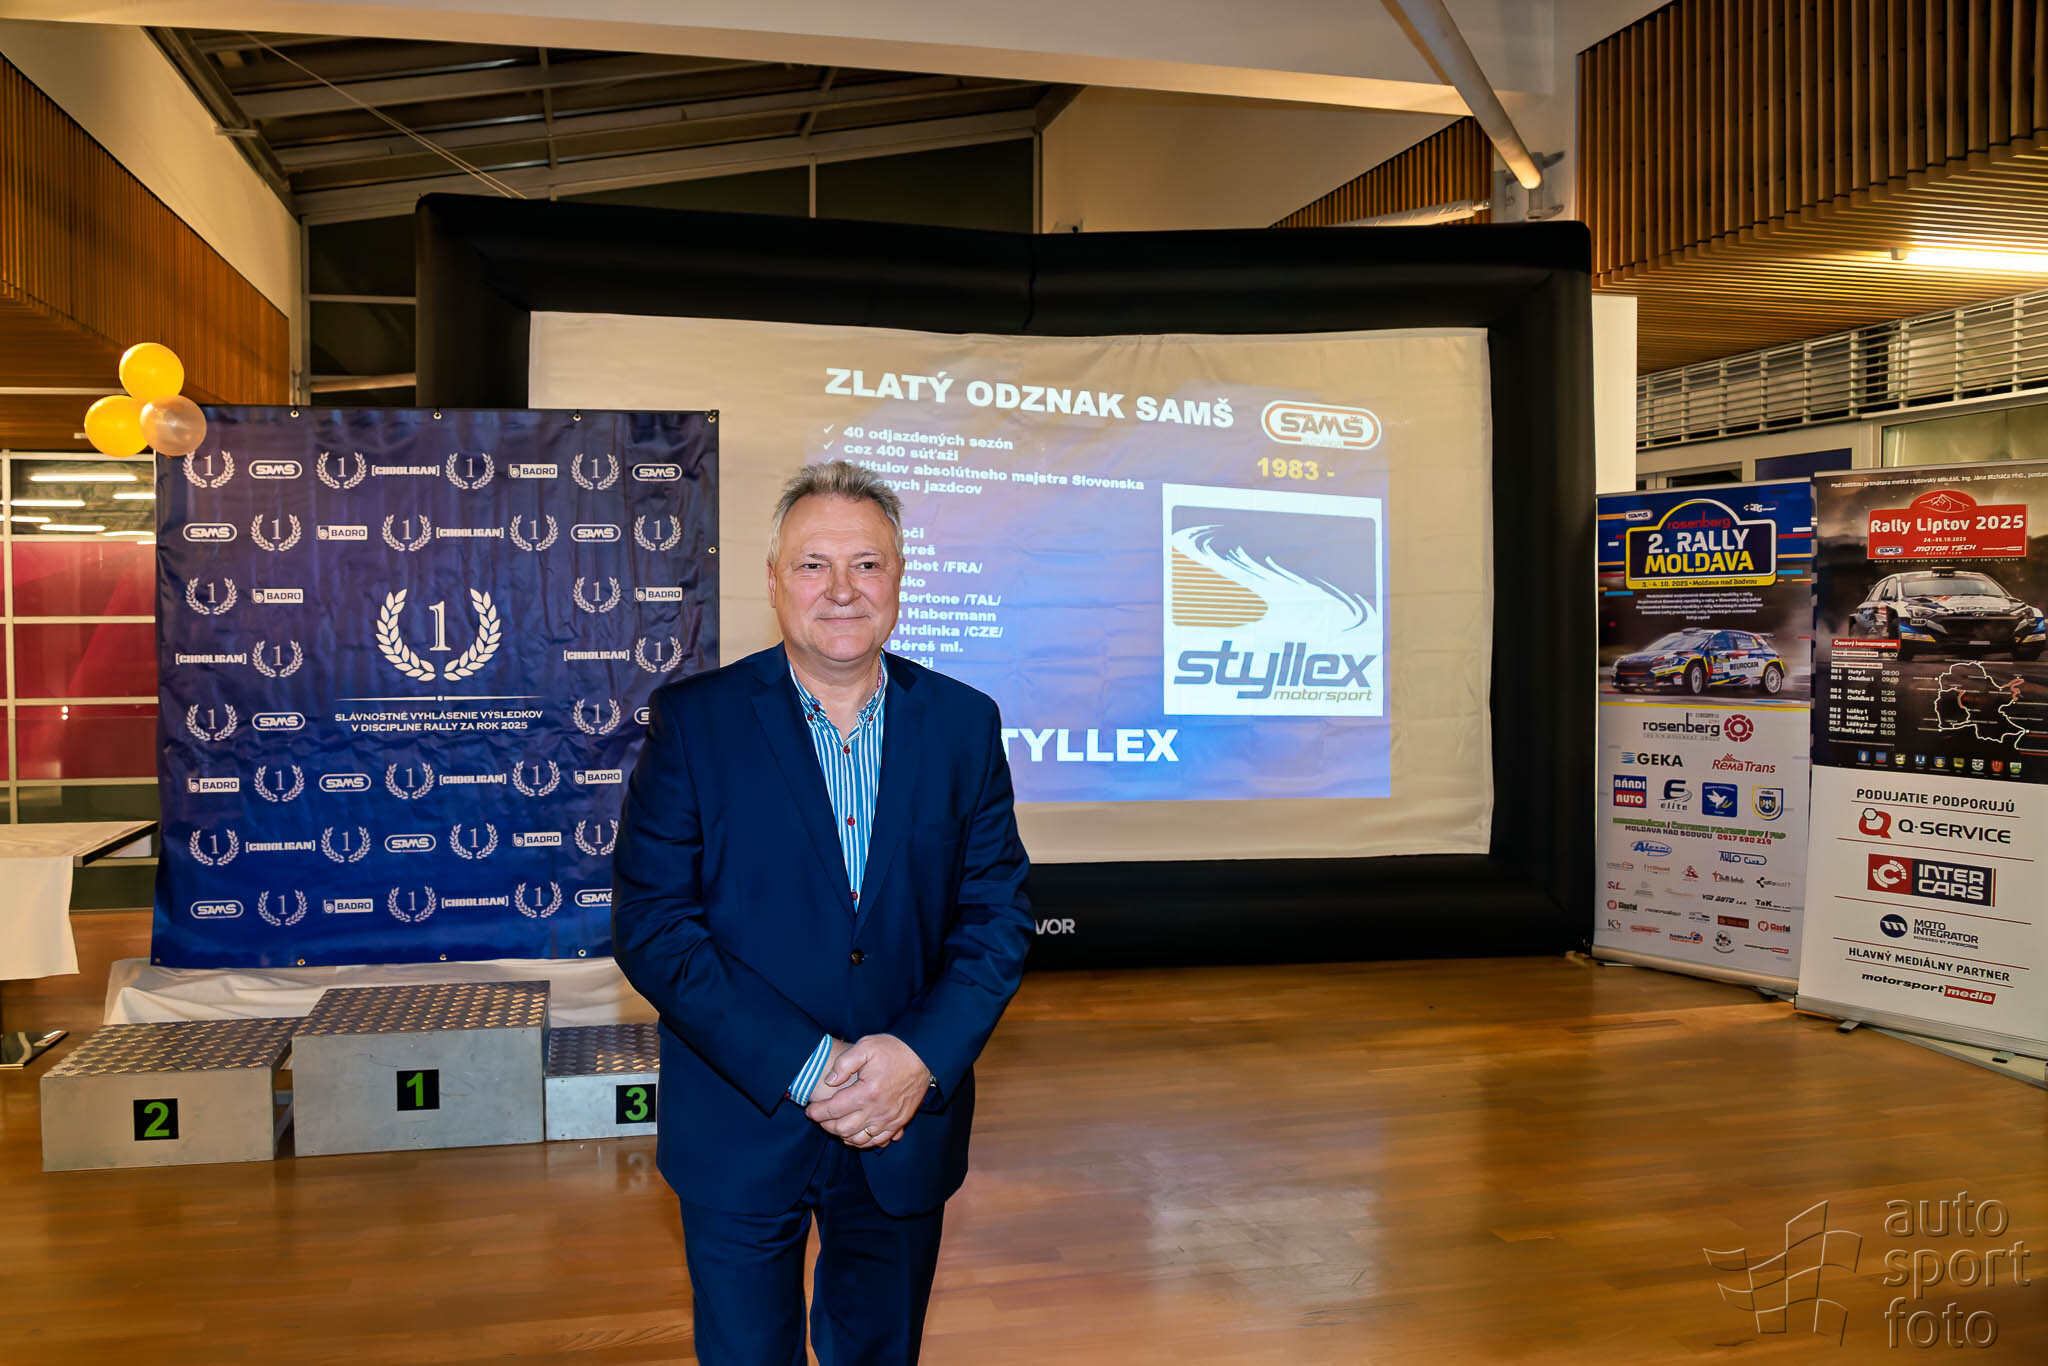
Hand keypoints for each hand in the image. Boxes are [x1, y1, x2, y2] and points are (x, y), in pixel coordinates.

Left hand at [805, 1033, 927, 1149]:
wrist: (924, 1056)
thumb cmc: (894, 1050)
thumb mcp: (866, 1046)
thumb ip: (844, 1064)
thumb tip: (829, 1081)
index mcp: (867, 1093)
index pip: (834, 1110)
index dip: (817, 1112)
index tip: (809, 1110)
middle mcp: (878, 1111)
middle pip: (843, 1129)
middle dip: (826, 1125)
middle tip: (820, 1117)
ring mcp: (890, 1120)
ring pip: (860, 1140)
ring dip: (843, 1136)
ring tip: (835, 1126)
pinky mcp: (899, 1122)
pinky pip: (878, 1141)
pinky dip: (863, 1142)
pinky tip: (856, 1134)